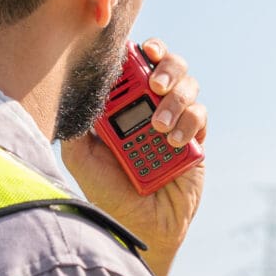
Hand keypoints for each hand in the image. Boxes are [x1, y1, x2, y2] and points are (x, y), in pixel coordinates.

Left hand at [62, 38, 207, 275]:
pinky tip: (172, 142)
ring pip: (188, 85)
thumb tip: (75, 89)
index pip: (135, 64)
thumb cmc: (108, 193)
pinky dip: (187, 123)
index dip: (140, 49)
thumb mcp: (81, 157)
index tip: (137, 47)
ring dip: (174, 99)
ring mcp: (177, 120)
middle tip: (153, 84)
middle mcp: (152, 106)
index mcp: (124, 105)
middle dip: (165, 65)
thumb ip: (78, 124)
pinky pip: (200, 114)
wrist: (141, 227)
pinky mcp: (196, 138)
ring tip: (157, 127)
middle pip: (169, 64)